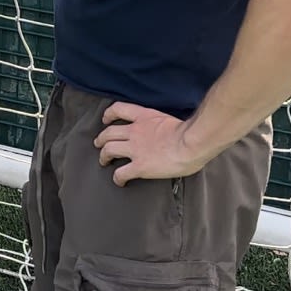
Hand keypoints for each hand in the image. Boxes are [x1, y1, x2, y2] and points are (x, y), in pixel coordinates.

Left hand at [93, 101, 210, 185]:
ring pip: (108, 150)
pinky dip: (117, 178)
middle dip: (102, 139)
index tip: (106, 120)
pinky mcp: (139, 166)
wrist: (191, 143)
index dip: (109, 115)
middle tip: (99, 144)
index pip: (119, 109)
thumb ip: (160, 124)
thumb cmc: (189, 132)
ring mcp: (135, 149)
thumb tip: (165, 132)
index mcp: (144, 117)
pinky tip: (119, 181)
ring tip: (104, 161)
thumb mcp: (170, 120)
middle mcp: (135, 131)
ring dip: (104, 156)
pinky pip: (121, 173)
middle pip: (109, 133)